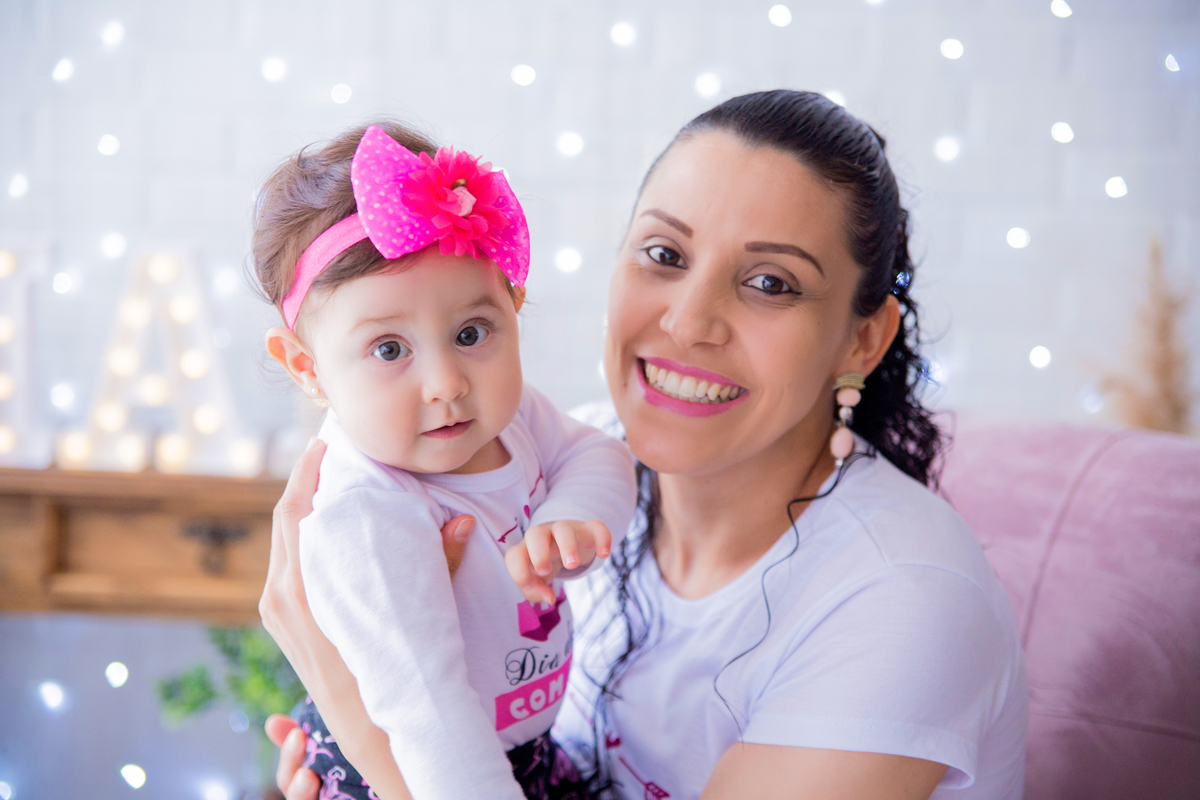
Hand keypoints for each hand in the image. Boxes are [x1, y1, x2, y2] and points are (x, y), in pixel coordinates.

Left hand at [259, 438, 474, 798]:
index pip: (294, 512)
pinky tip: (325, 525)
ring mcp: (276, 609)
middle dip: (306, 482)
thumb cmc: (393, 668)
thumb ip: (438, 564)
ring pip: (284, 542)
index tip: (325, 443)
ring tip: (331, 481)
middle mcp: (279, 595)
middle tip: (331, 452)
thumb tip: (462, 521)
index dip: (307, 472)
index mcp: (300, 588)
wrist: (369, 727)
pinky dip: (303, 537)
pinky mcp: (281, 620)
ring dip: (304, 507)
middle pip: (285, 520)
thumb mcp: (417, 613)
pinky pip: (288, 564)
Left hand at [504, 520, 611, 603]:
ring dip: (567, 546)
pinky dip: (602, 538)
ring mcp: (567, 530)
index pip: (515, 555)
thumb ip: (535, 591)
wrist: (569, 543)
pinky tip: (604, 554)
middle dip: (538, 553)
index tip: (532, 587)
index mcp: (528, 549)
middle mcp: (545, 536)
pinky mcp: (588, 530)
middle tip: (546, 570)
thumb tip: (549, 598)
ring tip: (572, 565)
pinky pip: (596, 527)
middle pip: (535, 533)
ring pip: (563, 528)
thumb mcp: (538, 579)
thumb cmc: (548, 563)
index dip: (519, 573)